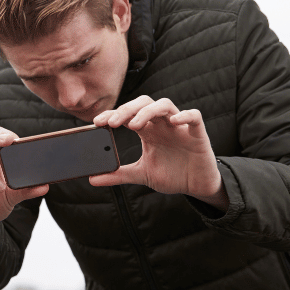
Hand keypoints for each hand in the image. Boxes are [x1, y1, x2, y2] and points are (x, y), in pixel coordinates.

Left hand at [91, 96, 227, 210]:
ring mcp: (180, 127)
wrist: (197, 186)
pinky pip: (194, 116)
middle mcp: (162, 124)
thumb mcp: (141, 174)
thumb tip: (92, 179)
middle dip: (126, 109)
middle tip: (112, 123)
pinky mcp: (198, 133)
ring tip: (135, 125)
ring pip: (164, 104)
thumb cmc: (172, 175)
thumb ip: (118, 175)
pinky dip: (184, 115)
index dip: (112, 114)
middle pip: (143, 103)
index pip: (127, 114)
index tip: (97, 122)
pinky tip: (173, 122)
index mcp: (148, 131)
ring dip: (147, 111)